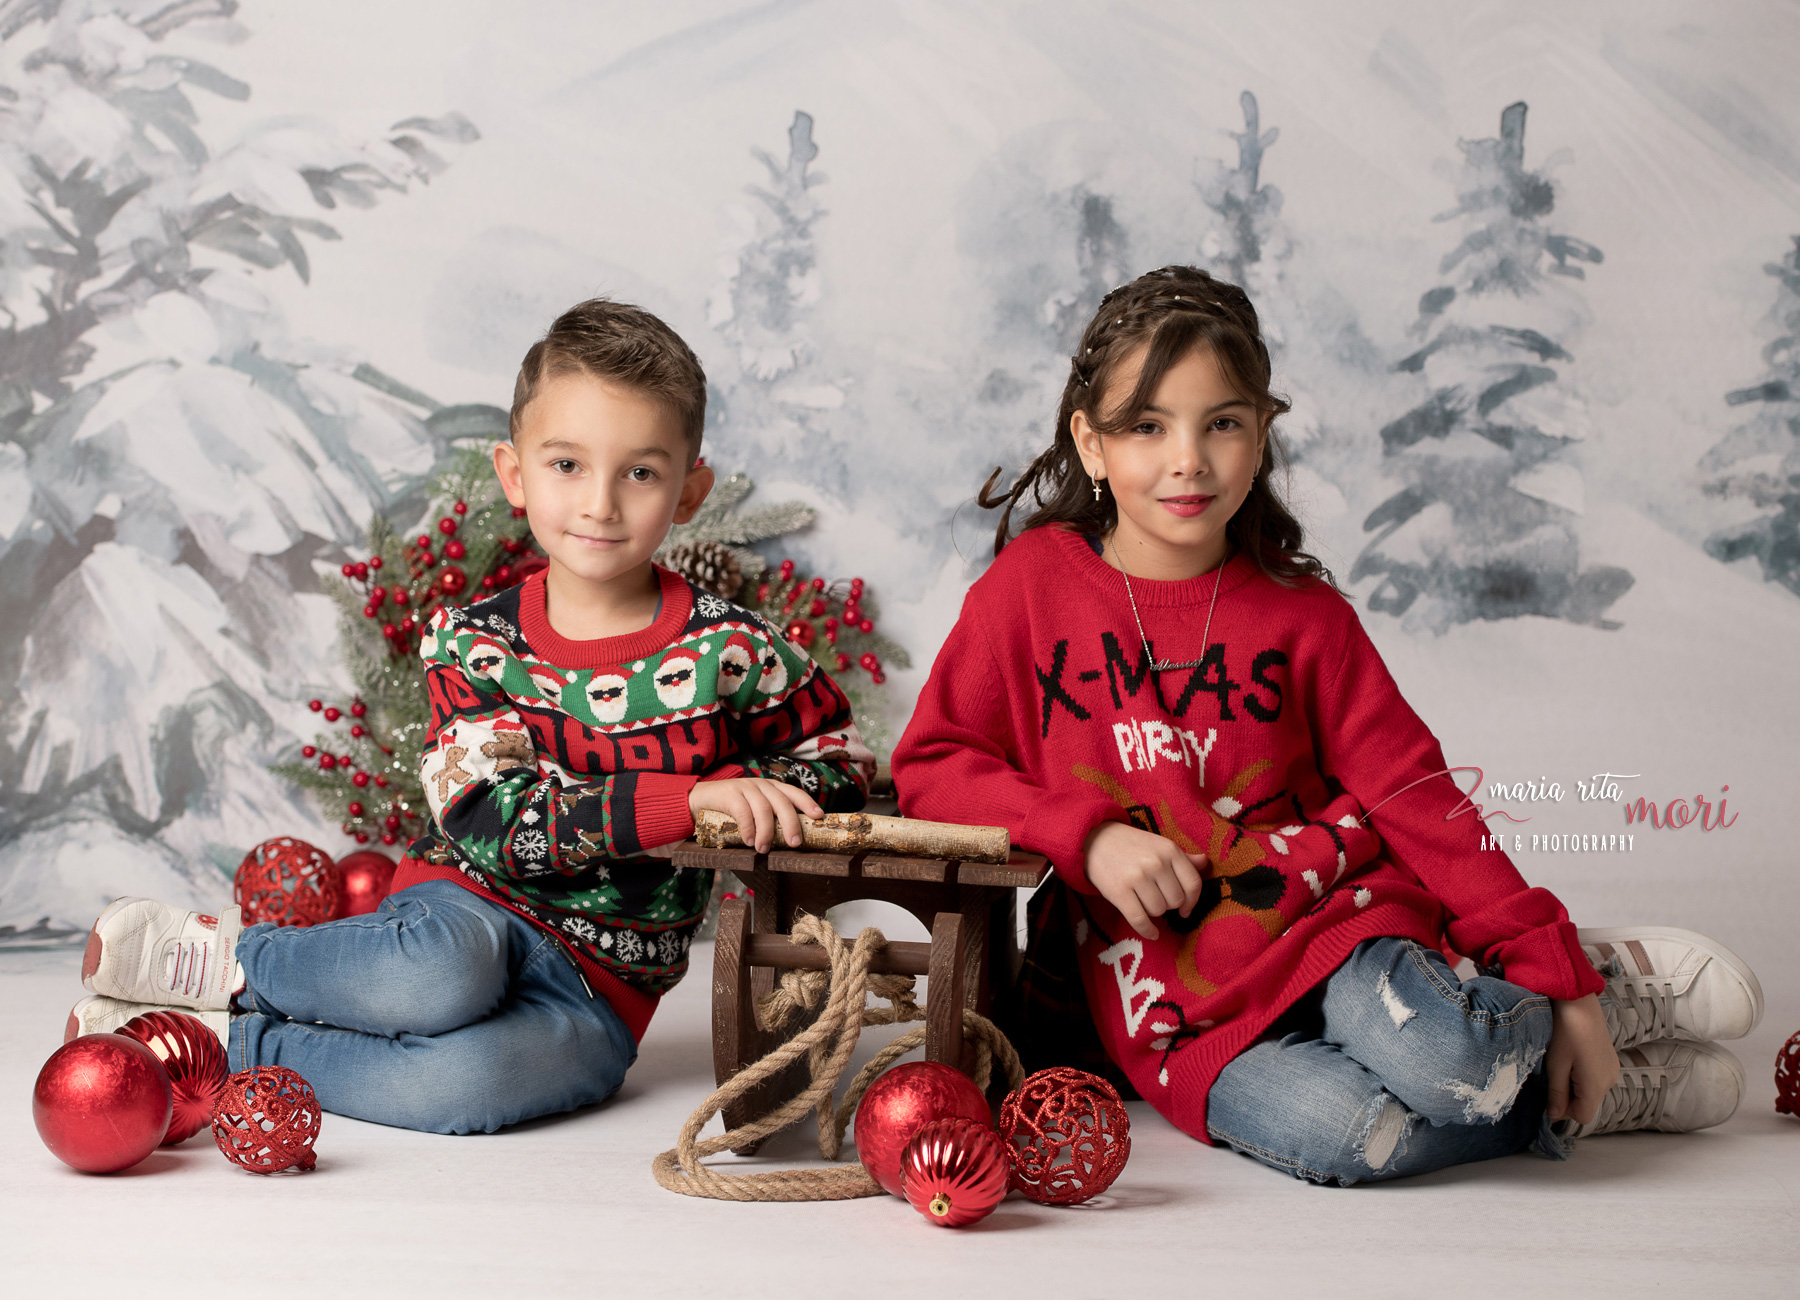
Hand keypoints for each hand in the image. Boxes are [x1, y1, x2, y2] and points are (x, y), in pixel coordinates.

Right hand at [690, 778, 823, 852]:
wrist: (699, 799)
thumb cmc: (731, 809)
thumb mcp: (754, 810)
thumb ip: (768, 819)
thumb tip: (787, 842)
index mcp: (771, 788)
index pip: (794, 793)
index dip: (807, 803)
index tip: (819, 816)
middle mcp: (762, 785)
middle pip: (782, 802)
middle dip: (791, 823)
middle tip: (795, 843)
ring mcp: (746, 787)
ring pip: (764, 809)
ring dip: (766, 831)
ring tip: (764, 849)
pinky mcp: (730, 793)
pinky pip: (743, 811)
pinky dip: (748, 828)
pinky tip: (748, 841)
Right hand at [1083, 821, 1207, 940]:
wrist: (1093, 839)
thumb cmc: (1130, 845)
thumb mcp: (1158, 845)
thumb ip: (1183, 856)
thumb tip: (1205, 863)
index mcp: (1169, 850)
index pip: (1193, 884)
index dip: (1192, 901)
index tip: (1185, 909)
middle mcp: (1156, 863)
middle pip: (1175, 901)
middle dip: (1168, 904)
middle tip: (1155, 897)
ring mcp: (1137, 877)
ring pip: (1158, 911)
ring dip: (1153, 911)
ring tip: (1142, 900)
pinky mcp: (1119, 892)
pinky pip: (1140, 920)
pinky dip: (1147, 930)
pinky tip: (1151, 933)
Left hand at [1544, 993, 1618, 1125]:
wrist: (1579, 1001)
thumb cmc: (1565, 1031)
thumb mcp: (1555, 1065)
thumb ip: (1557, 1094)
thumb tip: (1554, 1116)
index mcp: (1597, 1085)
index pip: (1582, 1117)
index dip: (1563, 1111)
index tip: (1549, 1095)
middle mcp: (1610, 1081)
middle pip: (1587, 1105)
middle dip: (1568, 1098)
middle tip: (1552, 1076)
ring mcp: (1612, 1069)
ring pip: (1591, 1092)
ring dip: (1574, 1086)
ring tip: (1561, 1064)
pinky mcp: (1610, 1060)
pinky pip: (1595, 1079)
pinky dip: (1582, 1076)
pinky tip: (1571, 1058)